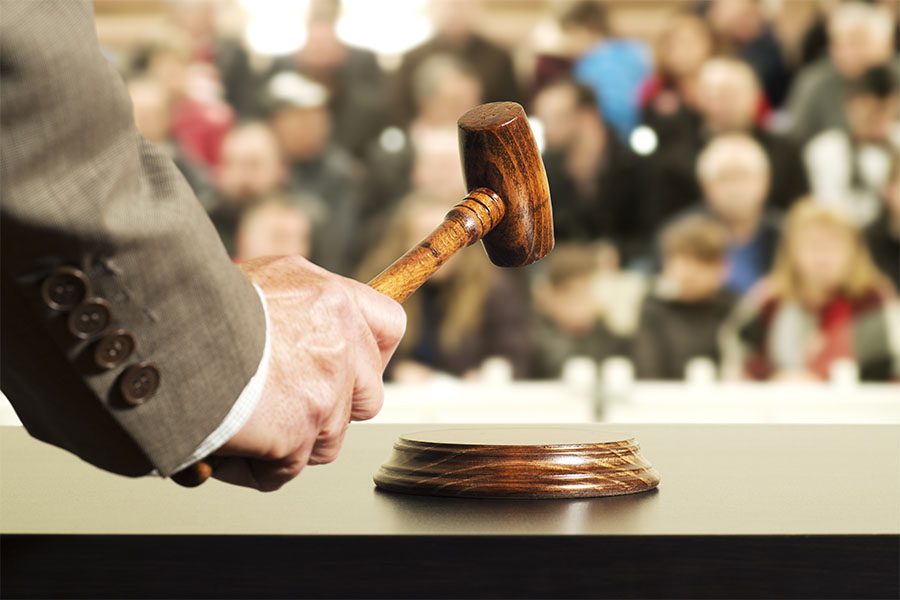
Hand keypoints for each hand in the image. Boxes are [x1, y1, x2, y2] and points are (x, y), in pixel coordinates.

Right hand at [210, 256, 404, 490]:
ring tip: (242, 423)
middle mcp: (340, 343)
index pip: (388, 327)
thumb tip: (304, 333)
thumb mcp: (263, 282)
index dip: (370, 353)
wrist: (165, 334)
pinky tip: (224, 446)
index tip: (350, 368)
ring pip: (328, 440)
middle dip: (332, 409)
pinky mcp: (301, 431)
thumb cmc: (197, 306)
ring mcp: (326, 390)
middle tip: (287, 404)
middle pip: (368, 397)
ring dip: (289, 443)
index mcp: (332, 300)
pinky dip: (255, 467)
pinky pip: (287, 469)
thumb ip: (298, 308)